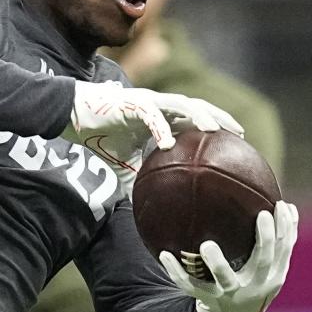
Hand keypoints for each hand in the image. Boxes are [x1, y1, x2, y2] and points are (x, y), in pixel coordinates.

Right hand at [62, 80, 243, 189]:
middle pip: (197, 107)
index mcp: (161, 115)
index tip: (236, 143)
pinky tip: (168, 143)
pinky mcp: (131, 103)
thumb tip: (148, 211)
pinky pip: (150, 116)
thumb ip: (139, 179)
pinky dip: (160, 128)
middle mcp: (159, 104)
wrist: (73, 115)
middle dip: (219, 117)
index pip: (195, 119)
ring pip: (180, 104)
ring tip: (213, 130)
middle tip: (238, 134)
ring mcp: (147, 101)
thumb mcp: (123, 164)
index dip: (217, 127)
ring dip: (198, 115)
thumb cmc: (100, 136)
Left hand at [160, 201, 298, 311]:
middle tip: (261, 215)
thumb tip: (288, 205)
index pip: (284, 250)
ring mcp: (230, 294)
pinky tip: (165, 254)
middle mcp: (254, 286)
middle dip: (264, 239)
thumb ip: (277, 242)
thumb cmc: (253, 282)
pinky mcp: (208, 300)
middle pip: (262, 261)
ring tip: (207, 244)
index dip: (285, 229)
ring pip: (224, 279)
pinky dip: (176, 271)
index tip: (280, 206)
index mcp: (272, 275)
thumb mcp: (269, 267)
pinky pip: (190, 286)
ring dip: (216, 262)